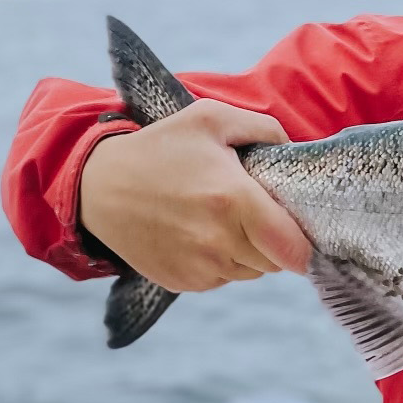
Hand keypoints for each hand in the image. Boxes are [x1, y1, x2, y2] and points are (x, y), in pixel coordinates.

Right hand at [78, 100, 312, 292]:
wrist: (98, 186)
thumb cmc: (159, 149)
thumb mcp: (210, 119)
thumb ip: (263, 128)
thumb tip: (293, 150)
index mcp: (234, 201)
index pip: (295, 249)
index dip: (304, 242)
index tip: (298, 227)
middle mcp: (220, 242)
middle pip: (276, 261)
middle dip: (274, 240)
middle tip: (253, 212)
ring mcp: (201, 268)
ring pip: (251, 272)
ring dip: (248, 252)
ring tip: (220, 218)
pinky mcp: (184, 283)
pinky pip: (223, 279)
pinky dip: (221, 261)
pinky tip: (198, 233)